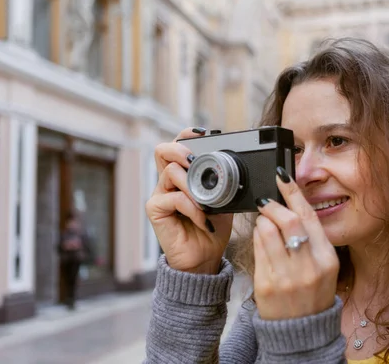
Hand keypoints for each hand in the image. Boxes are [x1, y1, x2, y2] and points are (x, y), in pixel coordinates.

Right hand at [145, 127, 232, 273]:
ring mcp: (160, 195)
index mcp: (183, 176)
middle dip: (181, 149)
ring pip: (171, 172)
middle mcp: (167, 182)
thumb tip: (233, 165)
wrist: (205, 256)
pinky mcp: (155, 210)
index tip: (203, 133)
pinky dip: (194, 208)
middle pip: (162, 151)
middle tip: (196, 159)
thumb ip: (223, 182)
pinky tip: (205, 220)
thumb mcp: (224, 199)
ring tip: (208, 202)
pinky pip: (175, 198)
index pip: (177, 146)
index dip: (186, 135)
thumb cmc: (214, 227)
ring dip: (194, 185)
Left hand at [253, 167, 338, 319]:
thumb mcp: (324, 266)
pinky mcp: (266, 284)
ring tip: (263, 220)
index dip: (294, 193)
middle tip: (267, 200)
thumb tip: (291, 205)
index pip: (309, 216)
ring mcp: (287, 276)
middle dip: (274, 205)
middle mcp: (309, 267)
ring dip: (262, 219)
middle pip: (289, 220)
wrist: (300, 329)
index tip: (282, 176)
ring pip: (268, 231)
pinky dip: (256, 236)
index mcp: (327, 258)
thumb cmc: (312, 292)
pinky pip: (257, 249)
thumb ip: (312, 238)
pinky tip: (260, 236)